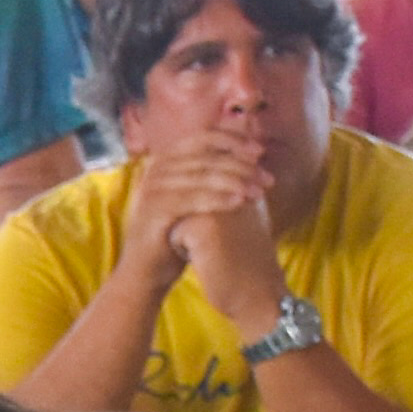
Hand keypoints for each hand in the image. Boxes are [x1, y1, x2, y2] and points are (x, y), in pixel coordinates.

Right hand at [130, 131, 260, 273]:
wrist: (145, 273)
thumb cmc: (175, 236)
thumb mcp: (194, 200)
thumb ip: (213, 177)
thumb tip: (250, 158)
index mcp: (166, 160)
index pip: (204, 138)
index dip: (234, 141)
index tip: (260, 152)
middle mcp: (156, 169)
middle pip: (206, 157)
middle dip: (242, 166)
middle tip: (267, 179)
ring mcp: (151, 189)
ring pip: (201, 176)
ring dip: (235, 181)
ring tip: (259, 192)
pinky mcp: (152, 210)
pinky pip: (190, 199)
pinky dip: (217, 199)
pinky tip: (239, 202)